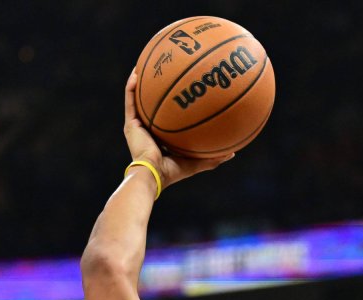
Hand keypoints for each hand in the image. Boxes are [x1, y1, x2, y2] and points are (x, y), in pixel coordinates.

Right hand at [123, 71, 232, 190]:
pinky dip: (132, 86)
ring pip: (138, 97)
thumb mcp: (197, 162)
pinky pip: (130, 100)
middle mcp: (148, 128)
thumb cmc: (173, 172)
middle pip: (152, 103)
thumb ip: (212, 157)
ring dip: (141, 80)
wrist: (153, 175)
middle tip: (166, 70)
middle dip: (157, 87)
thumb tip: (233, 152)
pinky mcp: (129, 124)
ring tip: (146, 63)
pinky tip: (137, 72)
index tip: (183, 89)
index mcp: (161, 136)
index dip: (173, 104)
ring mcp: (137, 125)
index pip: (167, 116)